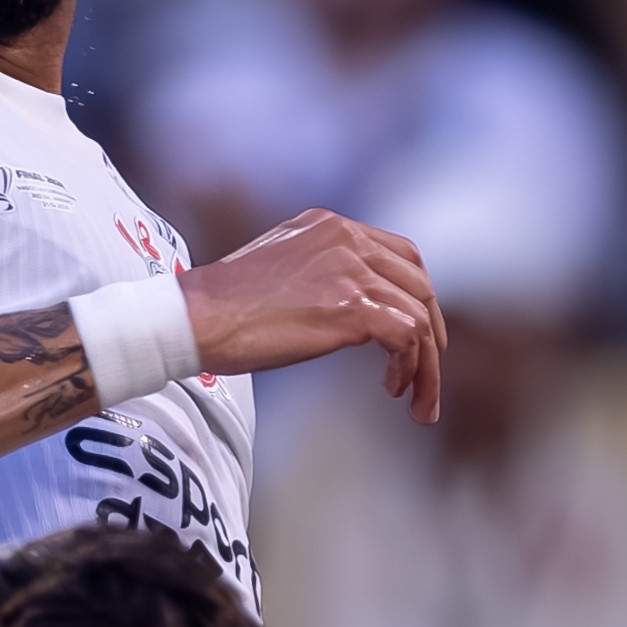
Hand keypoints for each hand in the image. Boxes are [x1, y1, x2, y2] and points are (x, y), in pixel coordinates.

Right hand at [179, 211, 442, 423]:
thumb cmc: (222, 306)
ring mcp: (351, 272)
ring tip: (413, 399)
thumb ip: (316, 270)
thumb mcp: (278, 267)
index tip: (418, 333)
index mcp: (331, 227)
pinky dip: (410, 368)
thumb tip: (341, 302)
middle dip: (431, 333)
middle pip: (419, 284)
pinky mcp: (350, 308)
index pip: (401, 254)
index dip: (418, 296)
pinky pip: (406, 337)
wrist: (195, 317)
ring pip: (419, 316)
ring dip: (424, 364)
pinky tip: (392, 388)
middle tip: (427, 372)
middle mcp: (348, 241)